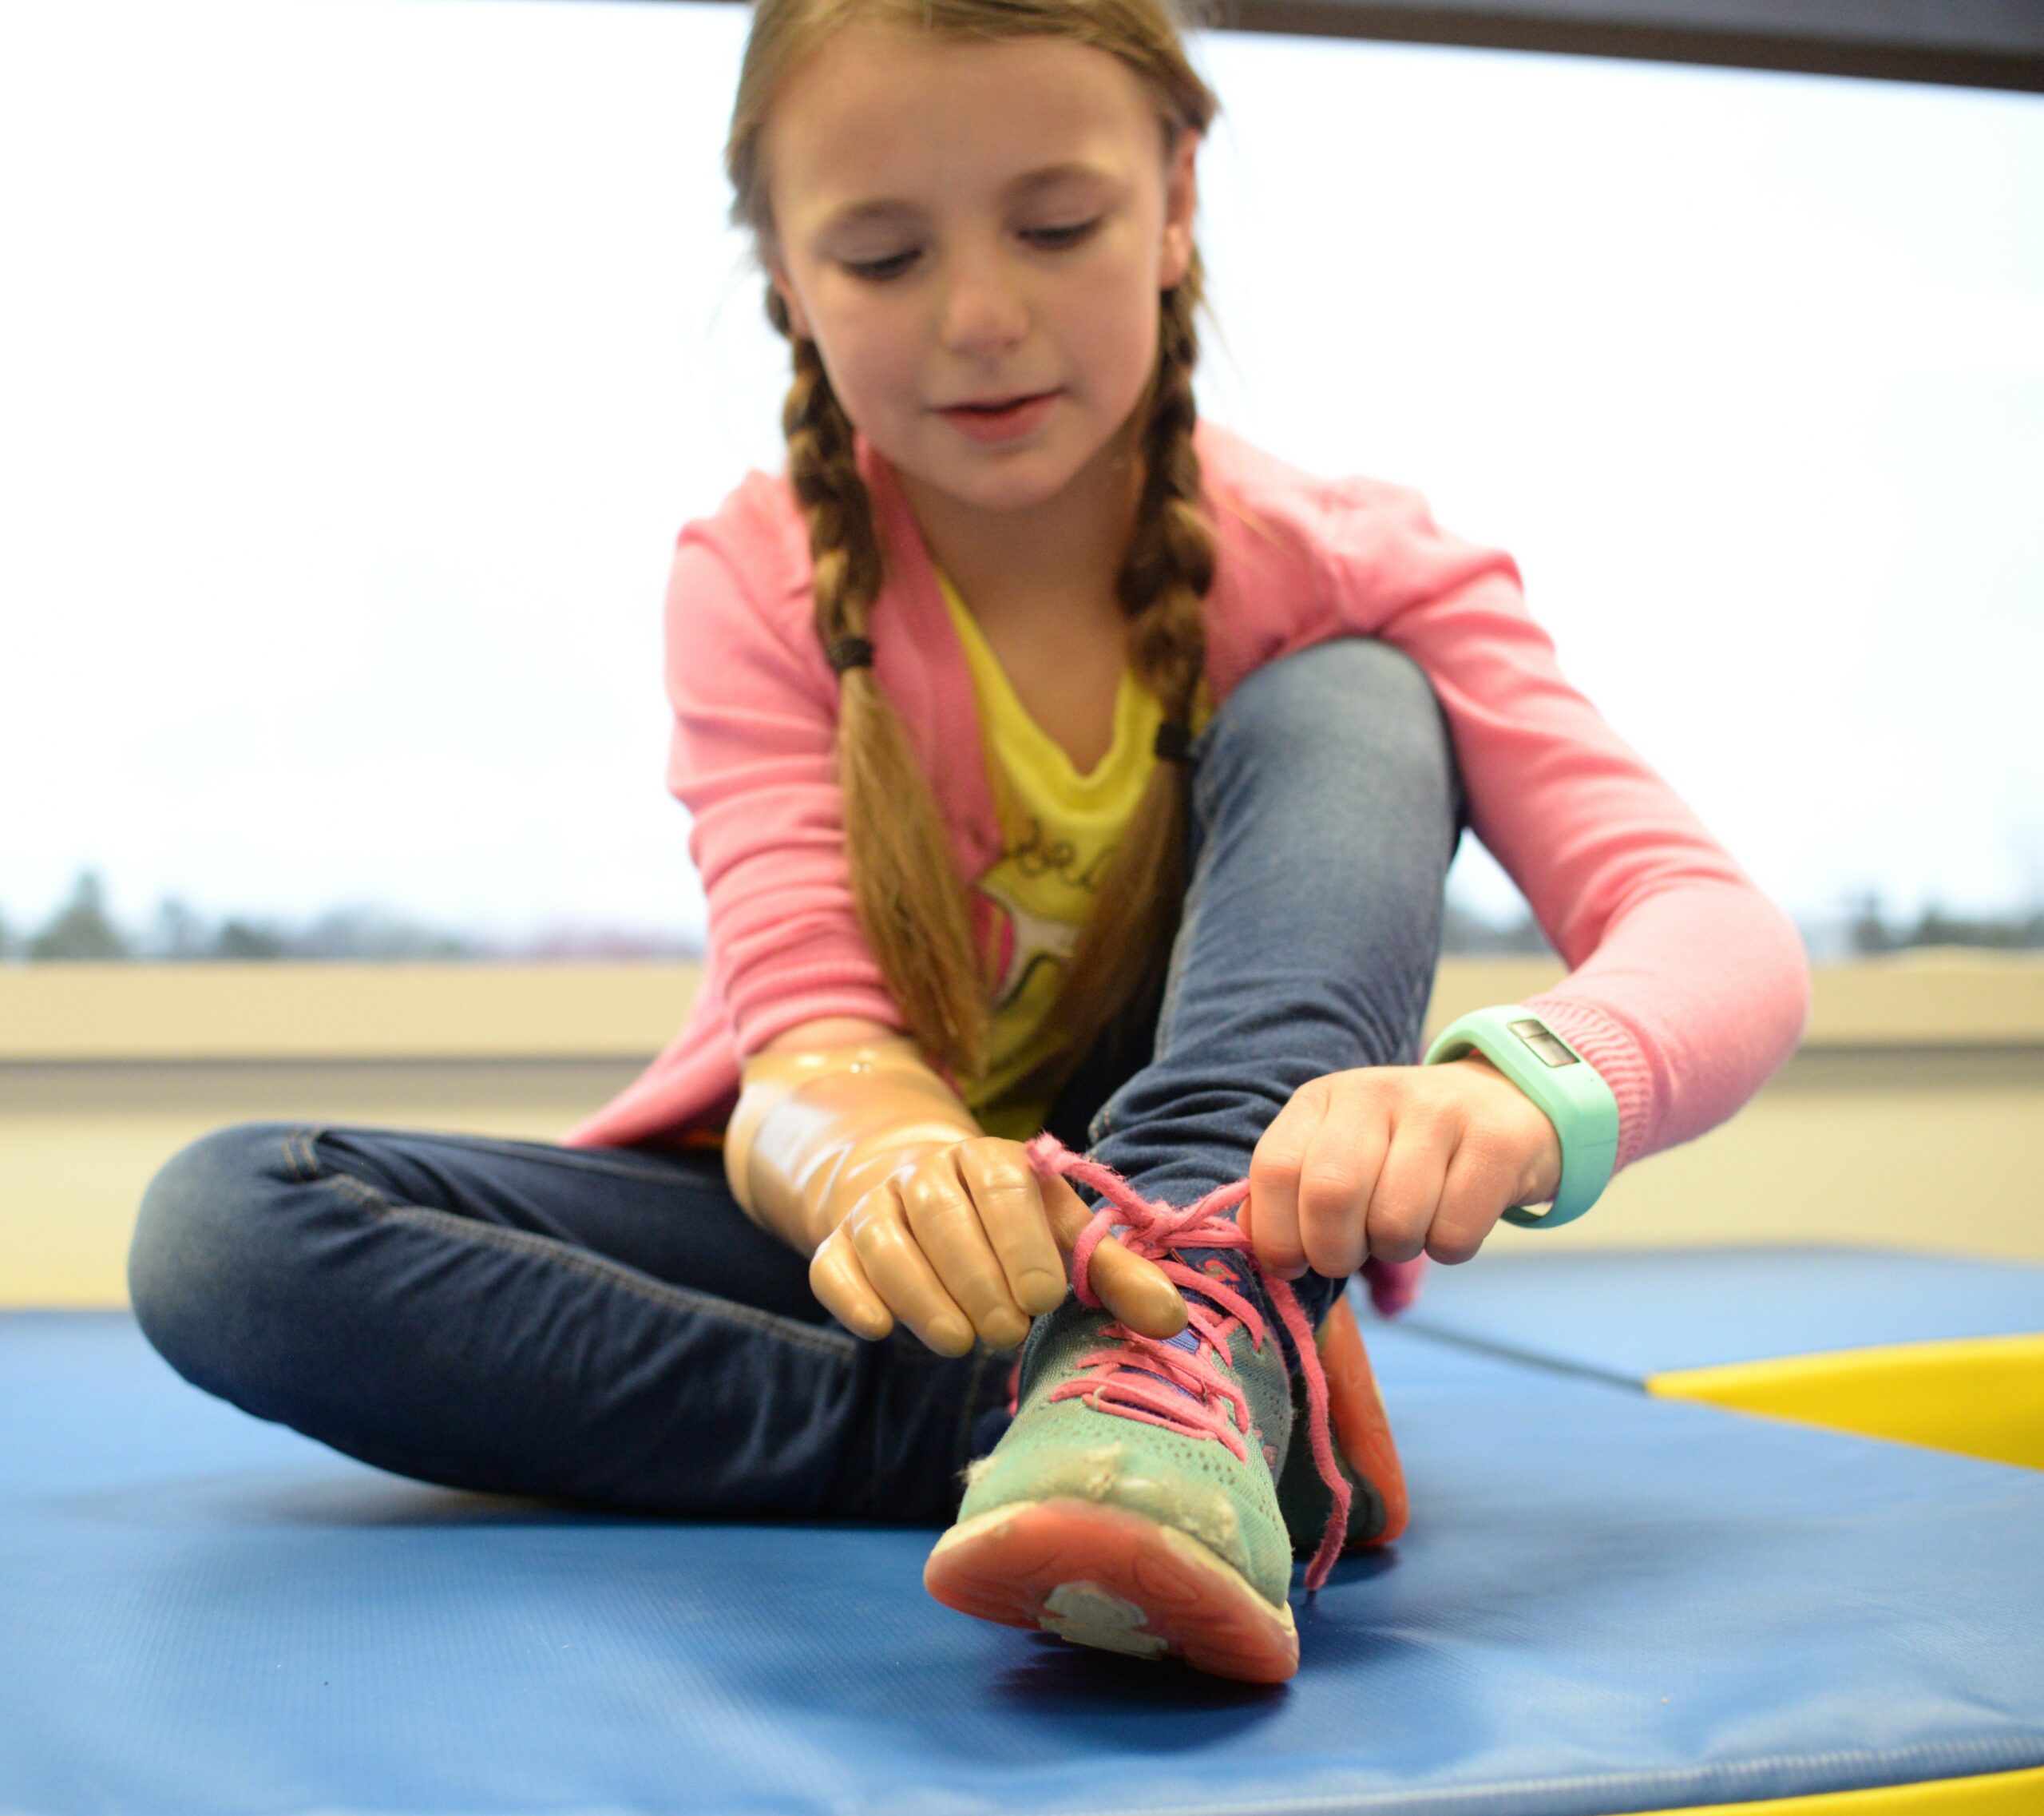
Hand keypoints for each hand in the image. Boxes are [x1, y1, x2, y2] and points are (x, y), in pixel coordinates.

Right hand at [809, 1136, 1189, 1355]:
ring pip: (886, 1242)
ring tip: (961, 1342)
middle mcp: (925, 1173)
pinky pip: (834, 1267)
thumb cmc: (1013, 1233)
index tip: (1044, 1300)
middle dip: (976, 1280)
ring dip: (924, 1298)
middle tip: (1006, 1333)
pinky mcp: (836, 1247)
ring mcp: (875, 1208)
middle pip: (941, 1215)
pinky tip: (883, 1329)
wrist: (922, 1203)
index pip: (1000, 1184)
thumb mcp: (1065, 1242)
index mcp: (989, 1159)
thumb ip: (1114, 1277)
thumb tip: (1174, 1319)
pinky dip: (856, 1298)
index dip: (1022, 1242)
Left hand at [1241, 1055, 1563, 1275]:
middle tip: (1351, 1254)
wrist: (1506, 1105)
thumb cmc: (1403, 1149)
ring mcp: (1440, 1111)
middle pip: (1330, 1195)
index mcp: (1323, 1097)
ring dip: (1397, 1249)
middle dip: (1335, 1251)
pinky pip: (1454, 1234)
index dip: (1276, 1233)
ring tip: (1407, 1226)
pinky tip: (1451, 1217)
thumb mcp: (1338, 1152)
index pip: (1275, 1168)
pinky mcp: (1497, 1143)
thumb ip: (1292, 1193)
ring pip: (1395, 1223)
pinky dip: (1448, 1248)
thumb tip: (1261, 1249)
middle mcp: (1376, 1092)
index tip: (1292, 1262)